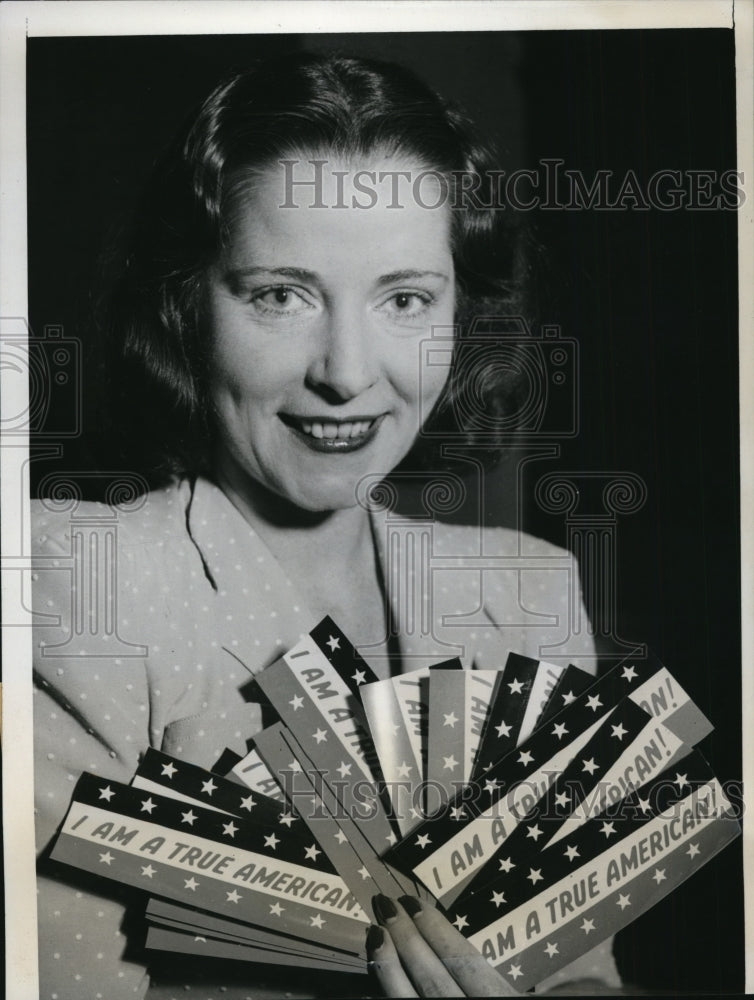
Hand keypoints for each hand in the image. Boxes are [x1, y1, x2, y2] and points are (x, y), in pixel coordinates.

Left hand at [367, 895, 519, 997]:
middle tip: (385, 903)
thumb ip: (517, 977)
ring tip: (374, 933)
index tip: (412, 902)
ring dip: (388, 966)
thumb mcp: (525, 997)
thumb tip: (531, 941)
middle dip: (406, 938)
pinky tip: (377, 971)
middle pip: (432, 977)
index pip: (464, 962)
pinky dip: (387, 990)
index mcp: (499, 999)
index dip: (435, 930)